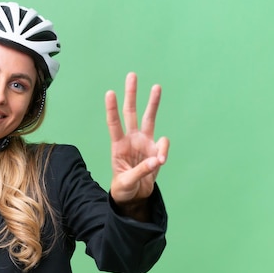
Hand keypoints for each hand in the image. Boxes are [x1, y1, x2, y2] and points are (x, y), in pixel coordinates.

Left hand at [106, 72, 169, 205]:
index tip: (110, 93)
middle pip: (130, 112)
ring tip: (156, 86)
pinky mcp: (156, 150)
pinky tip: (159, 162)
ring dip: (153, 103)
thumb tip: (157, 159)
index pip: (114, 124)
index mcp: (118, 146)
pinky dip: (163, 151)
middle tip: (131, 76)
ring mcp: (144, 143)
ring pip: (149, 118)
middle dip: (131, 94)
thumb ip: (141, 170)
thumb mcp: (127, 182)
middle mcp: (131, 140)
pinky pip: (163, 145)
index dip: (112, 109)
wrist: (135, 197)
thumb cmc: (124, 188)